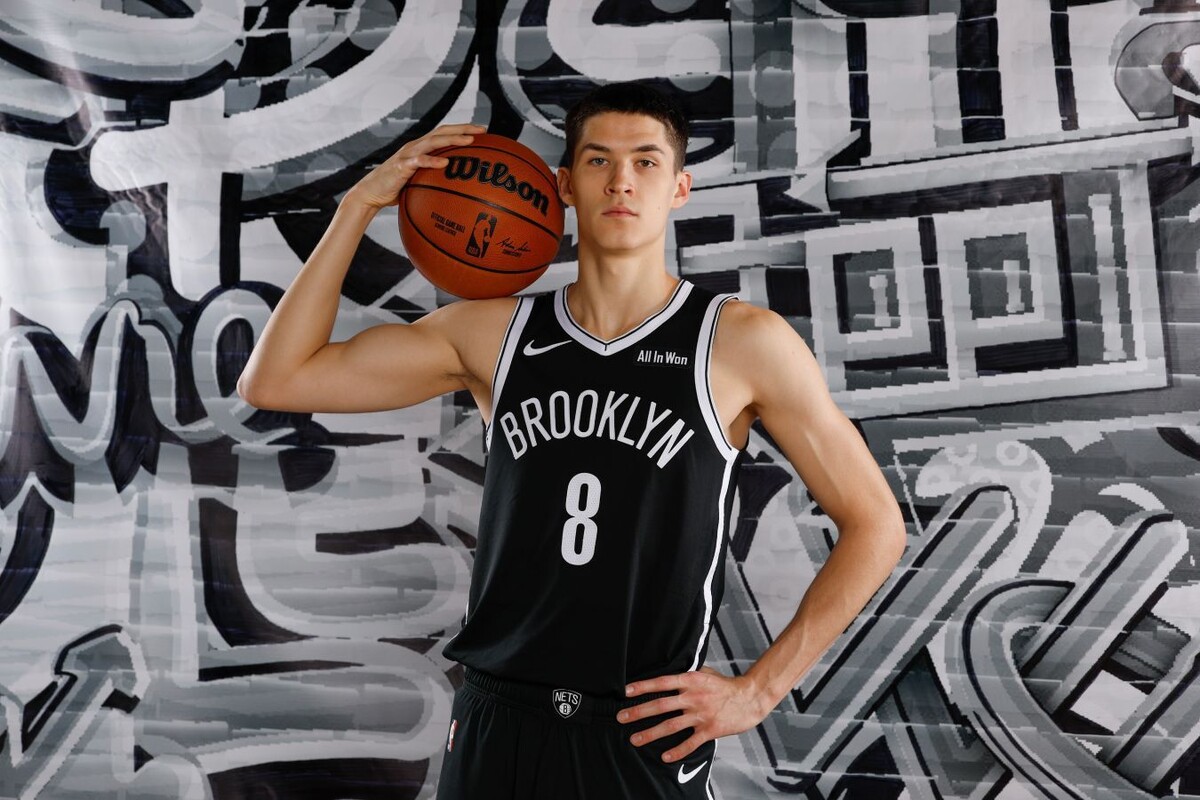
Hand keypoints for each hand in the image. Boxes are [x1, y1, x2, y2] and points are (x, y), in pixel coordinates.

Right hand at [345, 123, 486, 209]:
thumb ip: (434, 179)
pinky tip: (445, 163)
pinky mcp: (400, 166)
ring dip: (452, 139)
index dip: (462, 129)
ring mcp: (407, 154)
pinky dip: (432, 161)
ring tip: (469, 141)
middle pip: (442, 132)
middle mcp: (415, 146)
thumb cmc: (395, 189)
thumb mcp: (418, 182)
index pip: (443, 133)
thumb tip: (455, 189)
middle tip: (483, 130)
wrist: (371, 193)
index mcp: (420, 148)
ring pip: (432, 141)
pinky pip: (418, 161)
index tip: (482, 131)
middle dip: (463, 128)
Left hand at [616, 667, 769, 761]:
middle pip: (661, 705)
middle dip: (638, 712)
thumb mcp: (705, 673)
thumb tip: (667, 674)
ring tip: (634, 739)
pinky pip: (690, 743)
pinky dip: (677, 751)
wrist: (750, 698)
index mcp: (691, 680)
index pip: (662, 683)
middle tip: (621, 717)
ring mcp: (701, 714)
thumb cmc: (725, 685)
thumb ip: (687, 675)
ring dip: (650, 733)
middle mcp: (693, 697)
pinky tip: (665, 756)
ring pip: (671, 726)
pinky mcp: (710, 730)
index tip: (626, 692)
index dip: (643, 687)